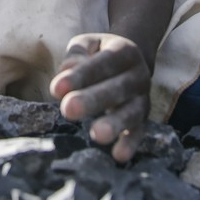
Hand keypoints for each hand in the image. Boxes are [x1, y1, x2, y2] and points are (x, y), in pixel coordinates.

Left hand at [50, 33, 151, 162]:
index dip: (80, 75)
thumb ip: (77, 53)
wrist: (131, 62)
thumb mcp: (89, 44)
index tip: (56, 88)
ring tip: (96, 134)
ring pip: (130, 112)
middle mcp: (138, 75)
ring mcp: (143, 98)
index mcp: (125, 51)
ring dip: (114, 124)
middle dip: (92, 100)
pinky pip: (139, 132)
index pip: (102, 62)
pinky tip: (118, 155)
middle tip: (68, 109)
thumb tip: (66, 70)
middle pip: (117, 88)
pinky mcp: (142, 119)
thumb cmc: (100, 54)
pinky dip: (130, 144)